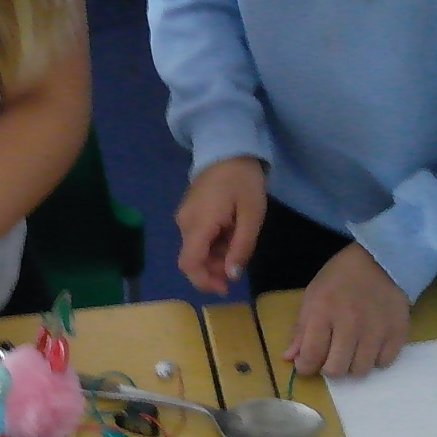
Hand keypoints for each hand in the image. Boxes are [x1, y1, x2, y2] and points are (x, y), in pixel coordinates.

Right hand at [176, 156, 265, 294]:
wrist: (228, 148)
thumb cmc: (243, 181)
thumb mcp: (251, 216)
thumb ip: (241, 248)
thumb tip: (231, 276)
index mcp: (199, 224)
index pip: (189, 264)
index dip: (204, 282)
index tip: (225, 288)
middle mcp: (185, 223)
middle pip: (193, 259)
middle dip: (215, 268)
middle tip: (240, 261)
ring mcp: (185, 216)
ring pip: (196, 248)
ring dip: (216, 255)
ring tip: (239, 240)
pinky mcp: (189, 210)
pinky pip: (197, 236)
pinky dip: (213, 243)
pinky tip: (230, 231)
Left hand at [285, 243, 409, 377]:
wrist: (380, 261)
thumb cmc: (340, 278)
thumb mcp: (313, 295)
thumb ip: (301, 329)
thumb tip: (290, 359)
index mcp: (323, 311)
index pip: (311, 355)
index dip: (305, 367)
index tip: (306, 365)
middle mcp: (350, 323)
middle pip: (336, 370)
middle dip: (329, 368)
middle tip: (331, 355)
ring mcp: (376, 330)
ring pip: (360, 371)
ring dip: (353, 365)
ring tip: (352, 349)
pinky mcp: (397, 332)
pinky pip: (384, 363)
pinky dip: (376, 359)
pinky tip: (371, 344)